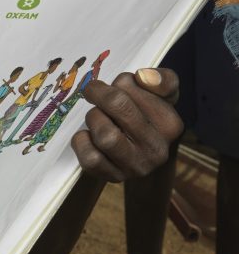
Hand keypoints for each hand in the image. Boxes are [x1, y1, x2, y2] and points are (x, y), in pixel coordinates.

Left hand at [71, 68, 181, 182]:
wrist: (141, 156)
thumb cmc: (148, 117)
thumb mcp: (162, 96)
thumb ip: (162, 79)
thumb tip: (144, 76)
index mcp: (171, 124)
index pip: (134, 87)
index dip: (120, 81)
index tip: (119, 85)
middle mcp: (157, 148)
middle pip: (117, 105)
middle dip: (99, 94)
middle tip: (92, 91)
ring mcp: (136, 166)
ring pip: (105, 135)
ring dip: (93, 119)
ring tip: (96, 117)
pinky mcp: (113, 177)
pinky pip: (90, 158)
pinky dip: (82, 142)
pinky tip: (88, 136)